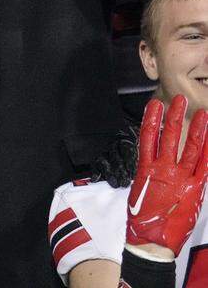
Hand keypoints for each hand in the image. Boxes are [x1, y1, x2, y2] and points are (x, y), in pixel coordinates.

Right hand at [125, 95, 207, 259]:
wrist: (152, 241)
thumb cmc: (143, 219)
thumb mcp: (139, 192)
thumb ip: (150, 175)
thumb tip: (156, 166)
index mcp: (145, 169)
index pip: (147, 137)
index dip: (151, 119)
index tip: (155, 104)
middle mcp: (163, 169)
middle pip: (169, 137)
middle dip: (175, 117)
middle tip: (180, 100)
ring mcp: (180, 178)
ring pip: (189, 148)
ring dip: (196, 129)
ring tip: (202, 113)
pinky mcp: (195, 189)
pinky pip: (205, 166)